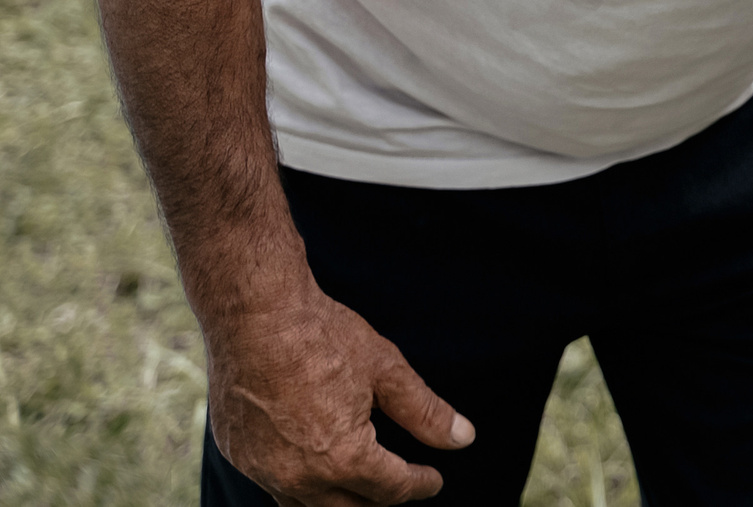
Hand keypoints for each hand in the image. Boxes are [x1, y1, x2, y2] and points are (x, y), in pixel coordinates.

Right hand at [204, 275, 472, 503]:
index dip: (419, 484)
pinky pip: (275, 486)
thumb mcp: (387, 371)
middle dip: (380, 500)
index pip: (391, 489)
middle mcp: (299, 476)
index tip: (433, 480)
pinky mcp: (238, 454)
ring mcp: (262, 469)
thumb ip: (425, 412)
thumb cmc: (321, 337)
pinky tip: (316, 466)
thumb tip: (464, 438)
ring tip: (362, 485)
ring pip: (308, 506)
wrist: (253, 315)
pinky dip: (302, 484)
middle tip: (400, 484)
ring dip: (340, 500)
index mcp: (343, 458)